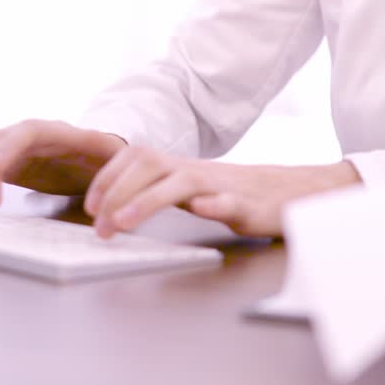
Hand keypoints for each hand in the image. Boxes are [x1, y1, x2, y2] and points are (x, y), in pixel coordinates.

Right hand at [0, 120, 126, 209]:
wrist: (103, 156)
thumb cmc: (109, 158)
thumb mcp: (115, 160)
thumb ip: (112, 167)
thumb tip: (112, 185)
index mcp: (58, 132)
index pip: (26, 132)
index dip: (5, 151)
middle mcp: (31, 135)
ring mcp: (16, 147)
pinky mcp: (8, 162)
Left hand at [83, 148, 360, 237]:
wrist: (294, 193)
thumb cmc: (240, 195)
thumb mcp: (194, 191)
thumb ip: (161, 192)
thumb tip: (116, 204)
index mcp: (181, 169)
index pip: (136, 160)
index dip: (108, 179)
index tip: (89, 206)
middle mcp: (197, 172)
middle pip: (149, 164)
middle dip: (116, 191)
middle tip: (100, 225)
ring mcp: (223, 186)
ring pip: (181, 183)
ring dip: (148, 200)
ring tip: (124, 222)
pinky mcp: (250, 205)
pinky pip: (231, 201)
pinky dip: (215, 204)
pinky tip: (203, 209)